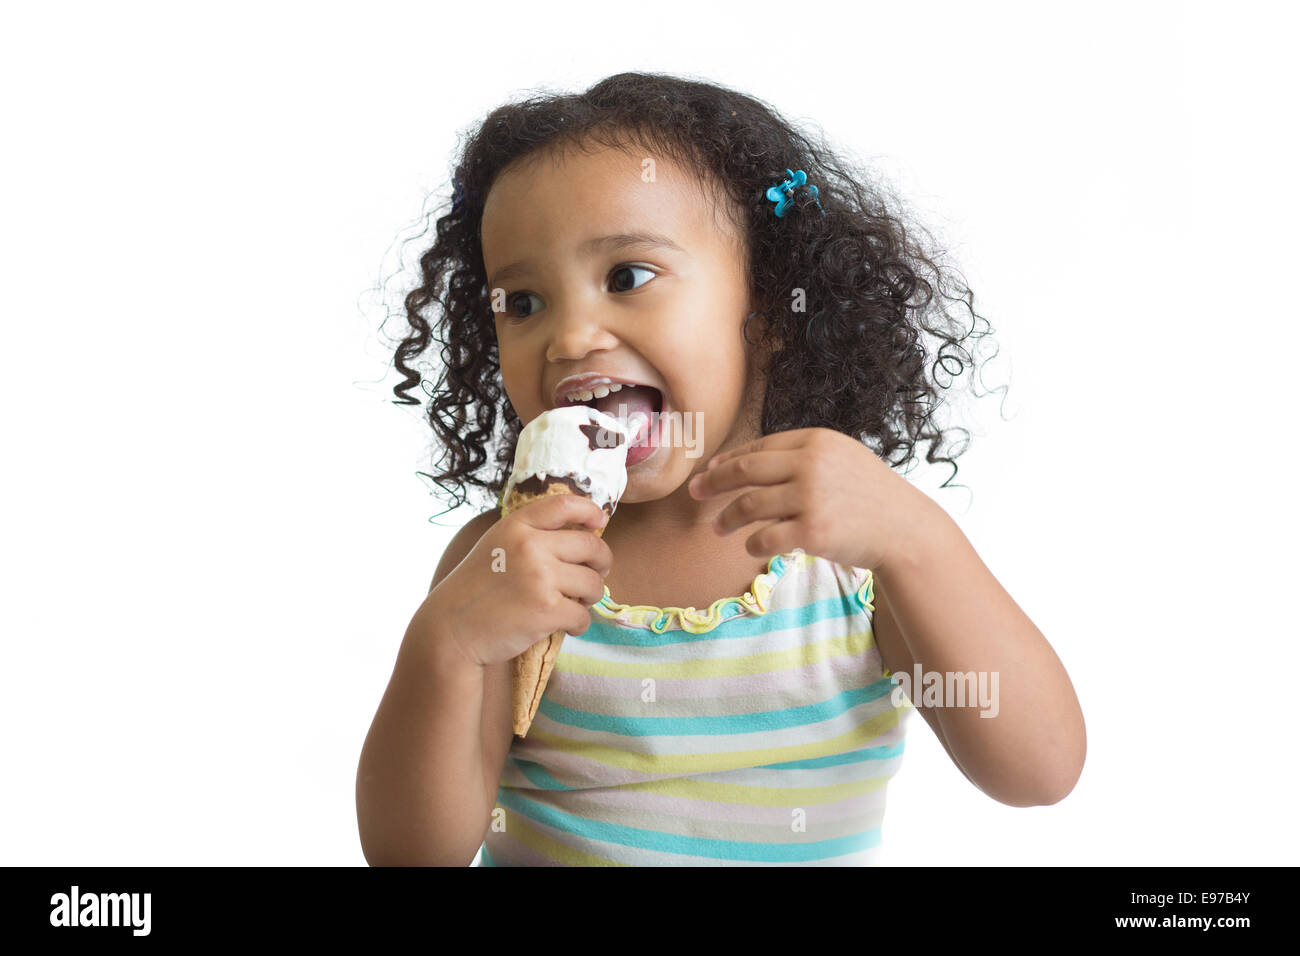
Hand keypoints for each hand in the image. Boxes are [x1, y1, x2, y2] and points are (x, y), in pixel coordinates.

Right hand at [417, 494, 612, 667]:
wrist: (452, 629)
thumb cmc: (476, 589)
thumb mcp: (496, 545)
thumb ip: (530, 535)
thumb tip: (581, 534)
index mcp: (517, 526)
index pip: (565, 505)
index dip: (589, 510)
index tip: (599, 521)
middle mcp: (530, 546)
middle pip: (591, 546)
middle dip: (601, 563)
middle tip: (595, 575)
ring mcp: (540, 577)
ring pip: (593, 583)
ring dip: (591, 596)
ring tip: (577, 603)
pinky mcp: (547, 610)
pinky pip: (583, 615)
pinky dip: (580, 623)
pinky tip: (567, 625)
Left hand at [687, 427, 921, 570]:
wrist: (906, 530)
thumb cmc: (870, 497)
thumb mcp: (842, 459)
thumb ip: (802, 457)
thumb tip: (746, 463)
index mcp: (817, 441)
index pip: (760, 447)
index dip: (729, 460)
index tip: (709, 471)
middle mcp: (811, 464)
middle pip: (746, 471)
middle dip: (713, 482)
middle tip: (694, 493)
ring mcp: (812, 498)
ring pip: (750, 506)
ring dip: (727, 518)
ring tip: (718, 527)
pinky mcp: (813, 532)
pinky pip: (765, 538)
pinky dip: (752, 543)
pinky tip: (750, 545)